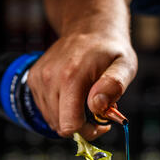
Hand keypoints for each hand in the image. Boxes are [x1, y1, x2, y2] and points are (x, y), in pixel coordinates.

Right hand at [27, 0, 136, 139]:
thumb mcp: (125, 65)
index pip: (70, 125)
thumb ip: (114, 86)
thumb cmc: (109, 50)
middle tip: (96, 109)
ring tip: (85, 99)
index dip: (88, 131)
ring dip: (70, 117)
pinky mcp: (34, 80)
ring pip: (53, 121)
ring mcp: (39, 79)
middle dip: (81, 125)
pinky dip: (60, 109)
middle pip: (61, 126)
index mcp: (71, 77)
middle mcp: (50, 78)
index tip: (101, 123)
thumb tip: (98, 105)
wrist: (89, 28)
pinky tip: (73, 95)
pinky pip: (46, 110)